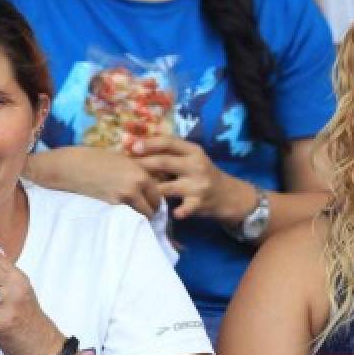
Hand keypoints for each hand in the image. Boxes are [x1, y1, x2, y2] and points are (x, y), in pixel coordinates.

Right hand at [28, 145, 160, 216]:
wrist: (71, 166)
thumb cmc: (95, 158)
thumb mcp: (123, 160)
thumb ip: (138, 171)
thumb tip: (155, 181)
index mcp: (140, 173)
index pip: (159, 193)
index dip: (156, 198)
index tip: (152, 201)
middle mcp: (135, 186)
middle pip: (154, 206)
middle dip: (151, 209)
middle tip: (146, 210)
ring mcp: (123, 198)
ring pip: (143, 214)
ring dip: (142, 216)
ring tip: (136, 215)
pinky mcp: (111, 207)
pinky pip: (128, 217)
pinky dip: (129, 218)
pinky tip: (125, 215)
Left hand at [131, 136, 248, 219]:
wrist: (227, 195)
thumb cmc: (202, 174)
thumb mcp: (192, 158)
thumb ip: (171, 153)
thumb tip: (136, 145)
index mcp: (193, 151)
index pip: (168, 142)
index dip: (149, 143)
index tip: (132, 147)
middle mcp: (196, 166)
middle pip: (164, 163)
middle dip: (142, 165)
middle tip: (126, 169)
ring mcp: (198, 185)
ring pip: (167, 187)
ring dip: (150, 189)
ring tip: (136, 191)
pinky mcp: (199, 203)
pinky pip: (184, 208)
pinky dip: (176, 211)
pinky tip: (171, 212)